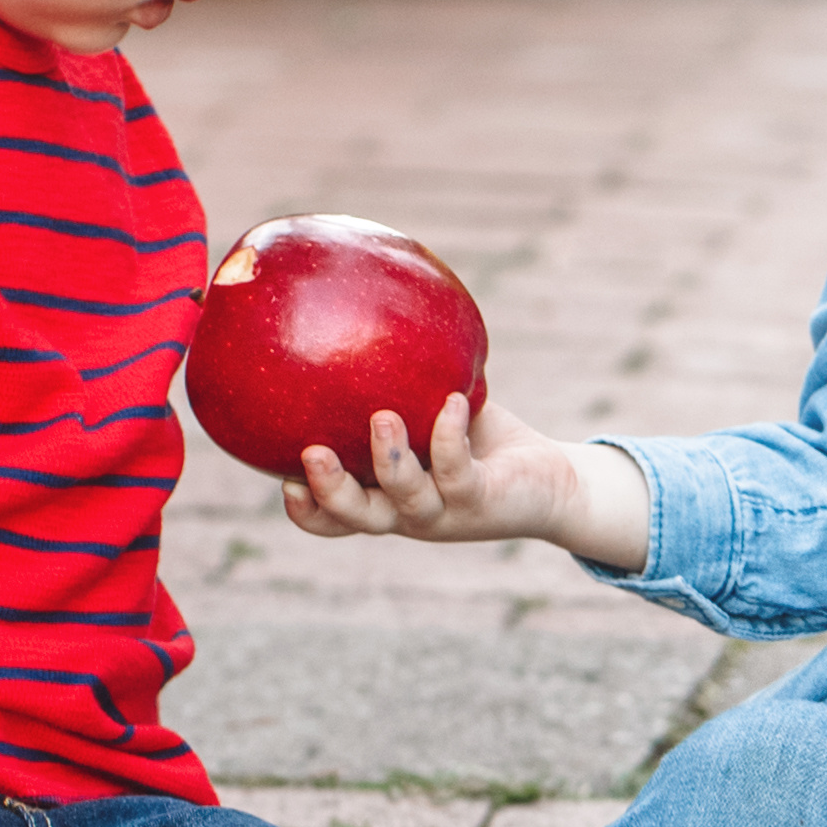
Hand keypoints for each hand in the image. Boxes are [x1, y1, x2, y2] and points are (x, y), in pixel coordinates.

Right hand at [279, 394, 649, 569]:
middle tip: (309, 454)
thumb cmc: (474, 436)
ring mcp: (444, 512)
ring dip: (391, 461)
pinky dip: (450, 436)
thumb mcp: (425, 407)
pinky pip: (458, 471)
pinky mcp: (481, 500)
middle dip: (330, 492)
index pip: (333, 517)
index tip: (281, 478)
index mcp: (383, 497)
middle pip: (357, 518)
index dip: (305, 508)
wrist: (545, 479)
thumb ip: (391, 380)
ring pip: (407, 500)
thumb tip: (353, 308)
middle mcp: (407, 513)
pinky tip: (452, 401)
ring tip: (383, 418)